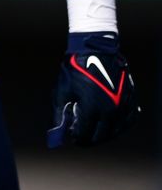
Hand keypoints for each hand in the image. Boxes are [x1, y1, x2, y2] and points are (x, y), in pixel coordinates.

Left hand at [47, 32, 139, 147]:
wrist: (94, 50)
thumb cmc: (74, 70)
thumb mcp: (61, 91)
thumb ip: (60, 114)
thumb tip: (59, 132)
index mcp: (92, 108)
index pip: (86, 134)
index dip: (79, 139)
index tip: (75, 140)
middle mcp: (110, 109)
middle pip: (103, 135)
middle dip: (92, 139)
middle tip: (84, 139)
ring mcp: (123, 105)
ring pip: (117, 130)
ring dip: (106, 135)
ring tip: (96, 133)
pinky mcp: (131, 99)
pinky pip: (129, 120)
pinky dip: (121, 126)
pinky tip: (112, 126)